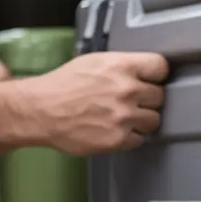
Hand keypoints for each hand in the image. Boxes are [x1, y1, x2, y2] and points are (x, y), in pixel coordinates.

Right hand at [17, 51, 168, 154]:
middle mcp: (126, 90)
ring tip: (121, 117)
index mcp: (121, 66)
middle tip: (129, 101)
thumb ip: (121, 66)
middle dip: (146, 99)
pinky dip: (128, 137)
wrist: (39, 111)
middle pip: (159, 96)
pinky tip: (113, 129)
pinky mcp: (118, 139)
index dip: (155, 75)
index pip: (161, 67)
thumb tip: (143, 72)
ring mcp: (123, 117)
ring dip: (140, 120)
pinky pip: (139, 139)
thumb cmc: (61, 86)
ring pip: (154, 120)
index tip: (150, 79)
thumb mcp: (93, 62)